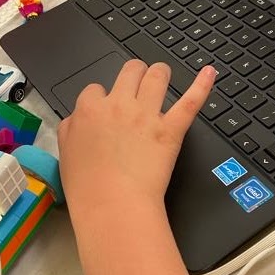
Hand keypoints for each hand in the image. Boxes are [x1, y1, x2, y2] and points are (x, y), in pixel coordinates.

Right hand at [57, 60, 215, 219]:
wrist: (112, 205)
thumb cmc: (87, 187)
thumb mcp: (64, 153)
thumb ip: (70, 129)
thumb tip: (77, 119)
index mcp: (90, 109)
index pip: (96, 88)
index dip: (102, 97)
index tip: (106, 108)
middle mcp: (119, 104)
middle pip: (130, 70)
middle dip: (134, 73)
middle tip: (137, 83)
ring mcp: (147, 115)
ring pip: (157, 75)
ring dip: (160, 72)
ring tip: (162, 74)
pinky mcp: (171, 130)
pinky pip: (190, 101)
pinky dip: (202, 85)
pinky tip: (209, 73)